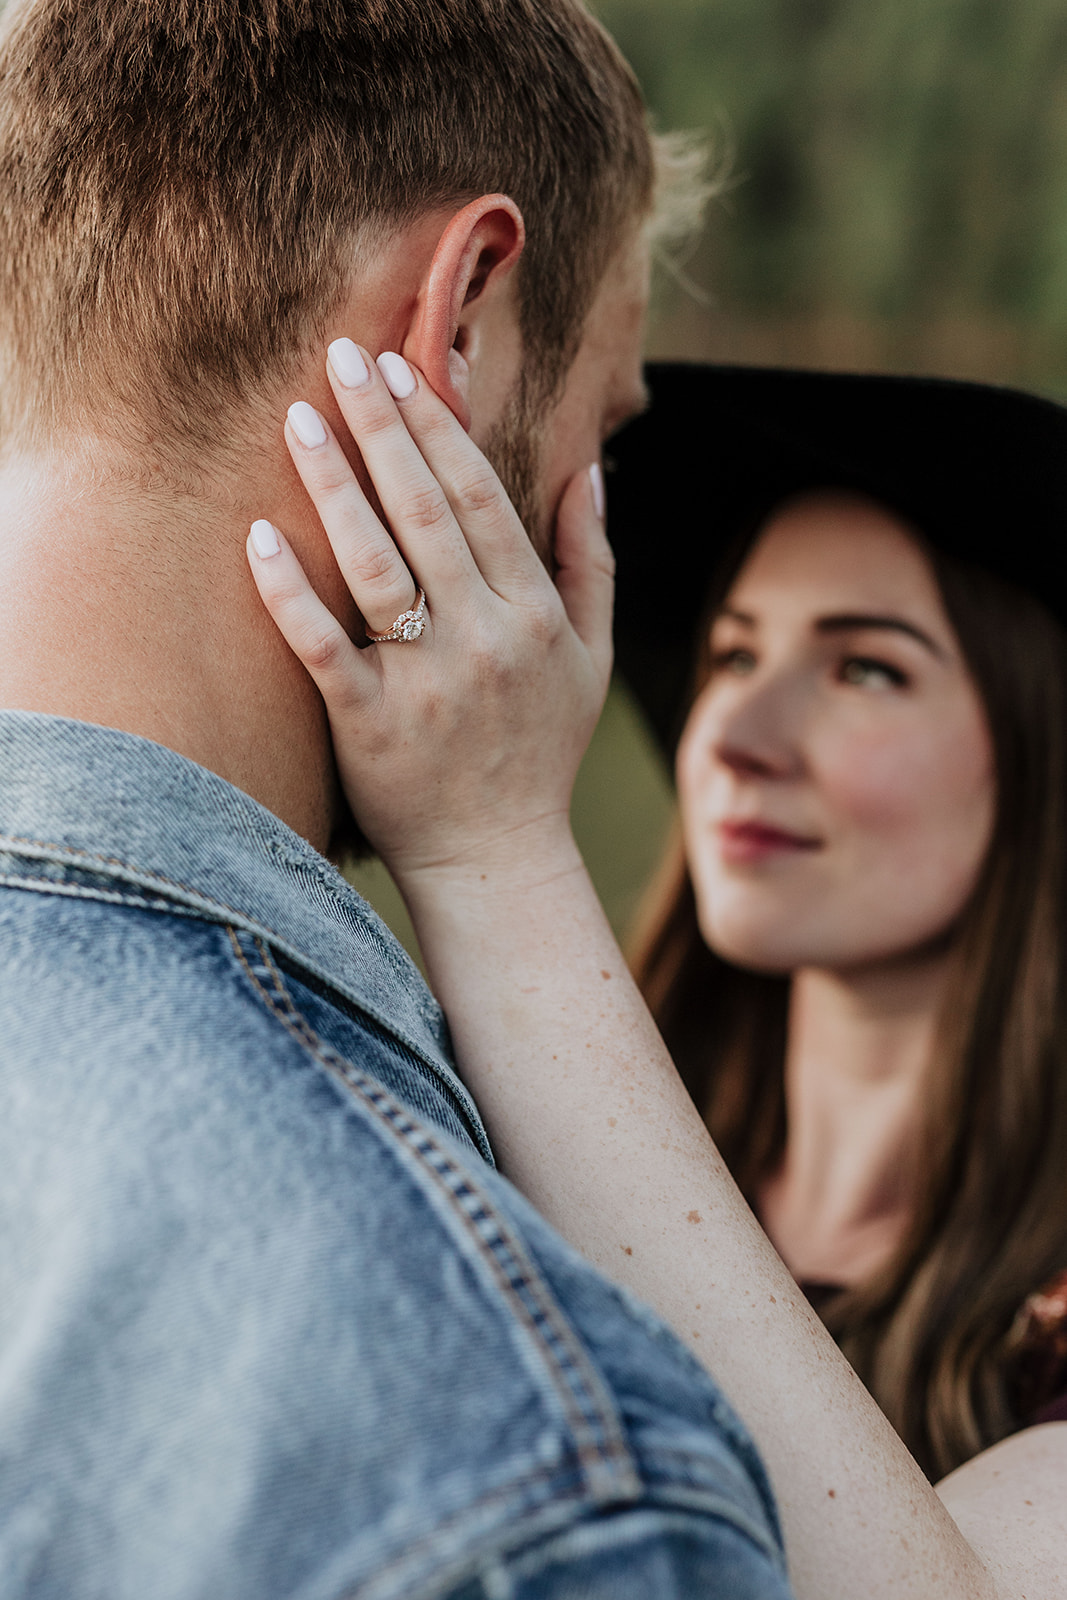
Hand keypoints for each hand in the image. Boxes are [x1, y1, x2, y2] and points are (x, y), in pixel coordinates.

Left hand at [246, 340, 612, 889]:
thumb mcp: (591, 658)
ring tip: (299, 418)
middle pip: (425, 512)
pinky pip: (323, 646)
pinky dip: (290, 592)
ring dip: (335, 484)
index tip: (408, 366)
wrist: (498, 859)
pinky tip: (258, 535)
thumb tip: (590, 472)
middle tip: (340, 356)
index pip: (482, 498)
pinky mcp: (369, 725)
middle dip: (383, 427)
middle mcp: (484, 637)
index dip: (442, 428)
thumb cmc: (541, 752)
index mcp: (534, 614)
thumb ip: (592, 562)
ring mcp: (426, 682)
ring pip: (375, 564)